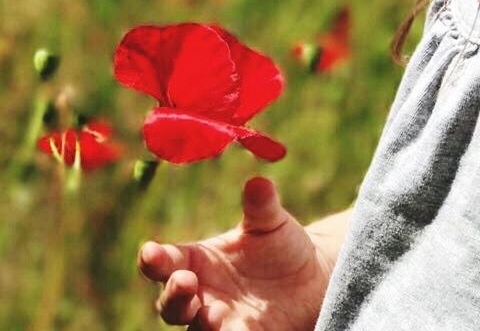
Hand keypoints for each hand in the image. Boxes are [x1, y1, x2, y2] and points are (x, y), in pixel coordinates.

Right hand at [138, 177, 333, 330]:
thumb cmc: (278, 245)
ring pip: (194, 330)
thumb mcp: (270, 222)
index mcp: (197, 260)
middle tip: (185, 281)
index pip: (165, 260)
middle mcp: (201, 294)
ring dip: (199, 324)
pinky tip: (240, 330)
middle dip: (173, 294)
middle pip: (171, 303)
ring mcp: (218, 320)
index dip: (154, 258)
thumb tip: (259, 183)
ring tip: (212, 314)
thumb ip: (261, 205)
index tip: (149, 252)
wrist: (309, 279)